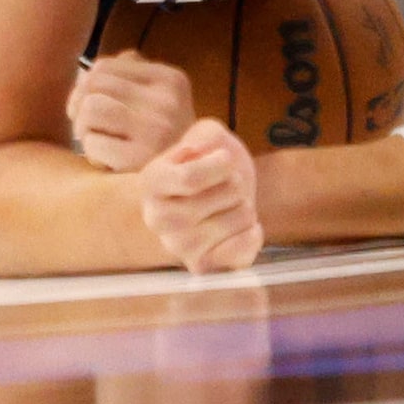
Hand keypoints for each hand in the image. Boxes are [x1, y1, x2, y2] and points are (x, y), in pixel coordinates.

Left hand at [70, 52, 197, 171]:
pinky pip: (93, 143)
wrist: (195, 181)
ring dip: (82, 126)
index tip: (88, 102)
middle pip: (93, 84)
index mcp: (171, 80)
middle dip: (79, 105)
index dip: (86, 85)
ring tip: (95, 138)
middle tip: (86, 124)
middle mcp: (166, 101)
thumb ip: (134, 73)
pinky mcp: (139, 160)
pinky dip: (93, 152)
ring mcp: (155, 130)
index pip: (104, 66)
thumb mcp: (162, 99)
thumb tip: (95, 67)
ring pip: (91, 108)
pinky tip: (107, 159)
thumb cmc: (166, 138)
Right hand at [137, 119, 264, 272]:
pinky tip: (235, 228)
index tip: (225, 159)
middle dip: (235, 182)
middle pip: (227, 193)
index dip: (221, 164)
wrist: (211, 198)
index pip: (192, 178)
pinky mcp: (202, 267)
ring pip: (242, 215)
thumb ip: (204, 136)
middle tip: (222, 186)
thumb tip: (198, 153)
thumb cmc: (207, 163)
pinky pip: (247, 245)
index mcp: (152, 181)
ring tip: (225, 206)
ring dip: (243, 205)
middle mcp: (157, 219)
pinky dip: (252, 231)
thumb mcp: (205, 136)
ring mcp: (178, 247)